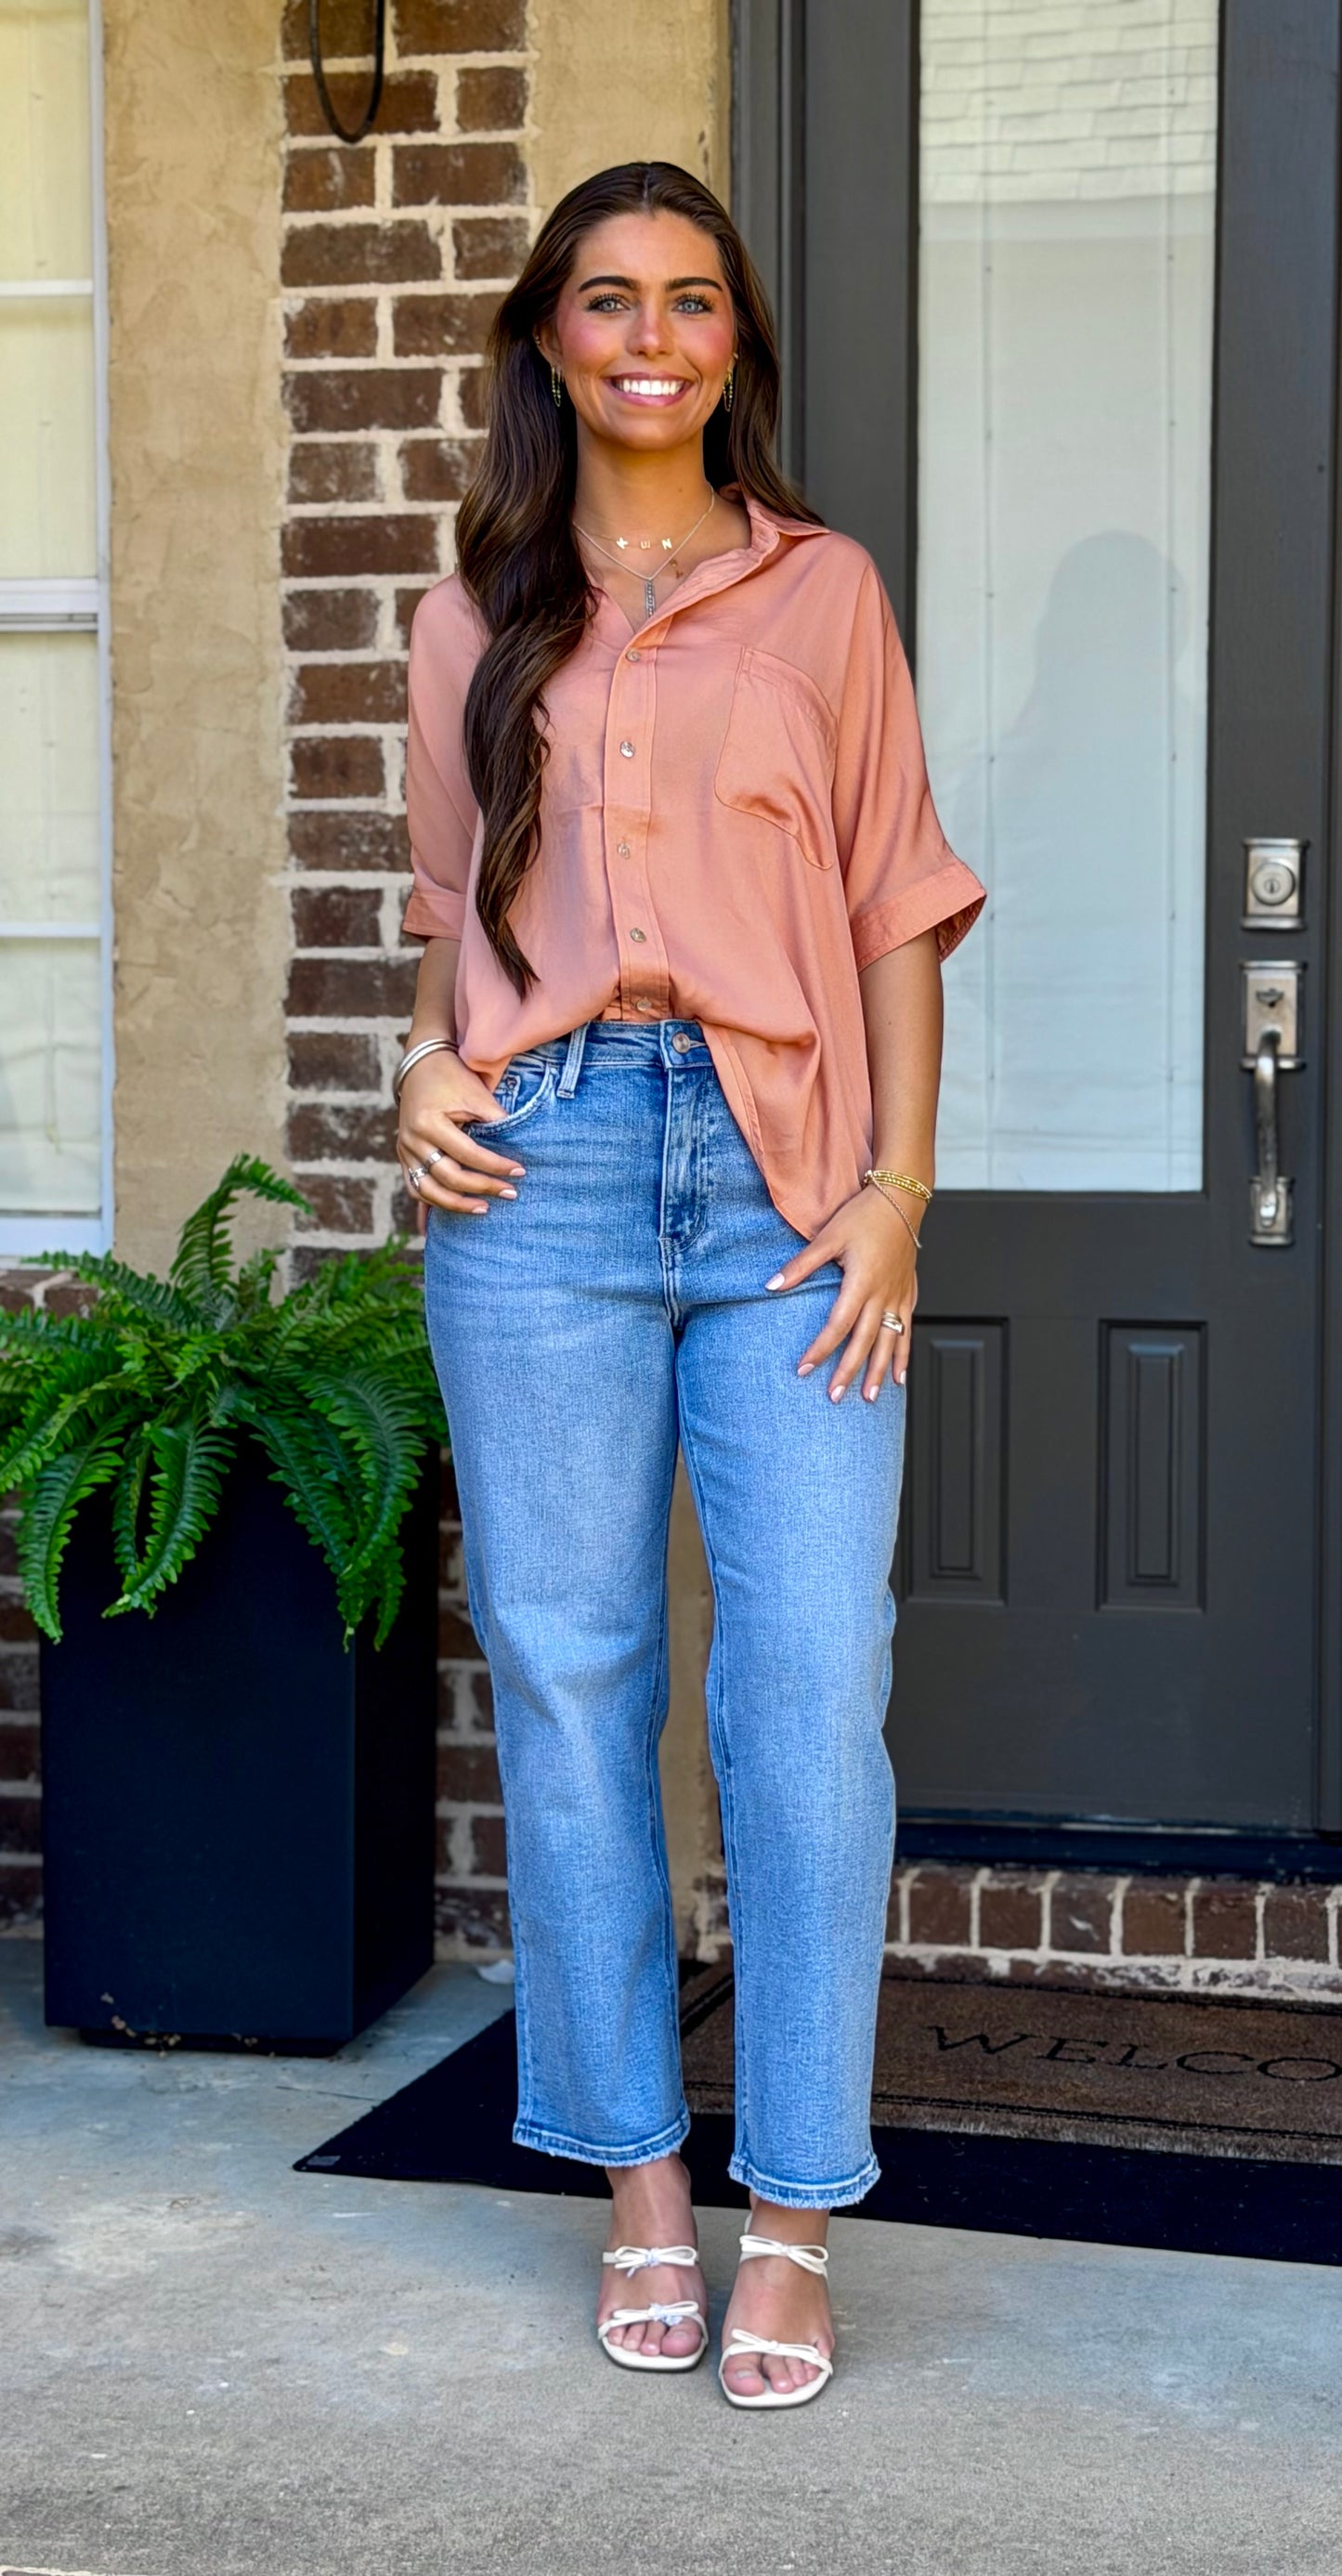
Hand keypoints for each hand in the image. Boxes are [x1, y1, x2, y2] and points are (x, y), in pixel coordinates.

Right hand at [397, 1049, 526, 1232]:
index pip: (468, 1154)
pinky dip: (434, 1201)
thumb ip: (495, 1121)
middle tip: (510, 1193)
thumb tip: (520, 1150)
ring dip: (457, 1204)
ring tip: (484, 1209)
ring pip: (428, 1190)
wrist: (421, 1064)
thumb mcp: (476, 1094)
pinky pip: (415, 1187)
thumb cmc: (453, 1076)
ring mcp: (403, 1150)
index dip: (496, 1166)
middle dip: (482, 1188)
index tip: (520, 1171)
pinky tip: (457, 1206)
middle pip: (449, 1177)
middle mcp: (412, 1140)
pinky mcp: (403, 1156)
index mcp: (429, 1123)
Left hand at [766, 1185, 918, 1400]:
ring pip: (889, 1341)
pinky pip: (907, 1330)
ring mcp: (898, 1295)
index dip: (820, 1349)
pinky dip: (902, 1354)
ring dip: (878, 1371)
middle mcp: (882, 1294)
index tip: (803, 1369)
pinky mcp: (908, 1292)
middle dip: (849, 1371)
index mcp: (861, 1282)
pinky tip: (898, 1376)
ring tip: (868, 1397)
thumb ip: (800, 1266)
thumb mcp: (827, 1237)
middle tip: (835, 1396)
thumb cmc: (864, 1214)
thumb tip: (770, 1286)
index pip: (837, 1325)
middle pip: (864, 1341)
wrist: (902, 1198)